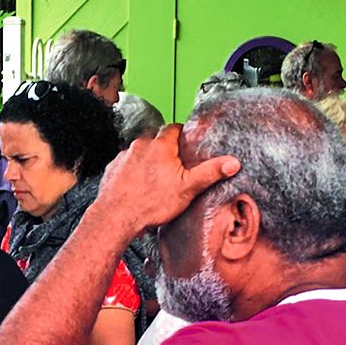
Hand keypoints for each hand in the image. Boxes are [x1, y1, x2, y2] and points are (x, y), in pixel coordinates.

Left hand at [94, 124, 240, 233]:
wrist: (116, 217)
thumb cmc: (151, 203)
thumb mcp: (187, 188)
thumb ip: (210, 172)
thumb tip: (232, 163)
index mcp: (160, 145)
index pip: (173, 128)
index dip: (182, 135)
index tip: (187, 144)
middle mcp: (140, 145)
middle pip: (156, 138)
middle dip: (165, 147)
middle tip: (174, 164)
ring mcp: (124, 156)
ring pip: (140, 150)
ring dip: (148, 158)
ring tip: (156, 177)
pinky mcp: (113, 168)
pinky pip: (126, 163)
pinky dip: (132, 169)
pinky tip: (138, 184)